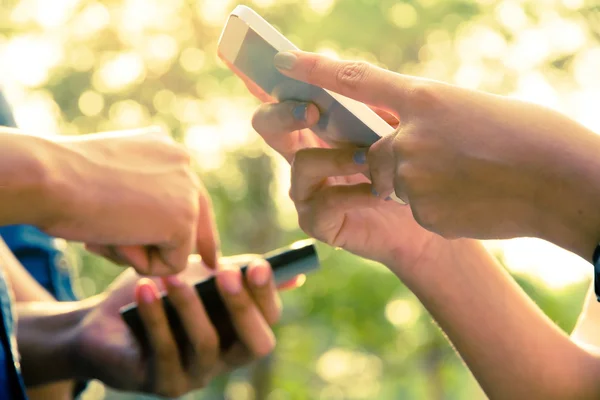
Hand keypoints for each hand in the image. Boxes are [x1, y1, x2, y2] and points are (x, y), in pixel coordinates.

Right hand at [42, 127, 218, 274]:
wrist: (49, 177)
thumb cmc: (60, 181)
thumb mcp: (107, 178)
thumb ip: (137, 193)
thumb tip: (157, 227)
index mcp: (162, 148)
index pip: (188, 190)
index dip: (195, 219)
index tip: (206, 241)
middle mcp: (182, 162)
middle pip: (199, 214)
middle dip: (202, 244)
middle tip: (212, 266)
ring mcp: (188, 189)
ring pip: (176, 243)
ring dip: (140, 251)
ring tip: (106, 231)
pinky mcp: (185, 219)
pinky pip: (172, 264)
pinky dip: (141, 263)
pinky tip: (117, 238)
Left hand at [72, 255, 290, 396]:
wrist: (105, 322)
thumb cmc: (161, 295)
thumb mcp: (202, 277)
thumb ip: (240, 274)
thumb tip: (295, 276)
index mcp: (239, 333)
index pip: (269, 320)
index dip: (267, 295)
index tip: (258, 265)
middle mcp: (225, 360)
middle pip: (254, 344)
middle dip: (242, 307)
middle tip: (227, 273)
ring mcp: (196, 375)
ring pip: (207, 345)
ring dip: (190, 307)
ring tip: (172, 277)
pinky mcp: (163, 383)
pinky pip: (165, 351)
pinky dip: (155, 317)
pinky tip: (145, 289)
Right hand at [249, 90, 440, 273]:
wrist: (428, 217)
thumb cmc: (409, 166)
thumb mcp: (393, 126)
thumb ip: (371, 102)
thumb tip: (348, 74)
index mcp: (317, 126)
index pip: (282, 96)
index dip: (261, 78)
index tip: (261, 62)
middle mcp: (304, 154)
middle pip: (268, 125)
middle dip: (282, 113)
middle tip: (311, 109)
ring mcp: (306, 189)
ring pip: (301, 163)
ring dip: (337, 157)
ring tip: (369, 157)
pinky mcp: (317, 221)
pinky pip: (323, 201)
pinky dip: (354, 193)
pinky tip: (382, 193)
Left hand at [269, 51, 599, 259]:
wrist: (565, 185)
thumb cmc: (531, 139)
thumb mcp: (472, 111)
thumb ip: (425, 118)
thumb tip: (398, 131)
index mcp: (427, 98)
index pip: (358, 79)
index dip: (318, 69)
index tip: (285, 62)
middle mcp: (411, 137)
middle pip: (374, 153)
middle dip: (391, 159)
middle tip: (432, 159)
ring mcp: (414, 178)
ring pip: (395, 184)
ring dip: (421, 183)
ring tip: (466, 178)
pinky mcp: (423, 214)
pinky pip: (415, 210)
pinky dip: (438, 206)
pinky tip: (473, 199)